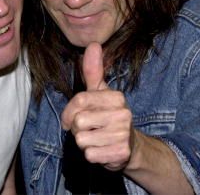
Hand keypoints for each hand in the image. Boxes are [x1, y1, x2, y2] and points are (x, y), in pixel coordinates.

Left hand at [61, 42, 132, 170]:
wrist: (130, 147)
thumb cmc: (108, 117)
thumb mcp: (100, 93)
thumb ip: (94, 70)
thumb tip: (93, 44)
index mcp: (116, 97)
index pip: (80, 101)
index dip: (69, 112)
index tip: (70, 118)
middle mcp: (123, 113)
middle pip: (79, 121)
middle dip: (78, 129)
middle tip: (90, 129)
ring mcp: (123, 134)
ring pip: (82, 139)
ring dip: (85, 143)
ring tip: (97, 139)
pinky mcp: (121, 153)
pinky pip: (90, 154)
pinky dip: (92, 155)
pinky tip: (102, 150)